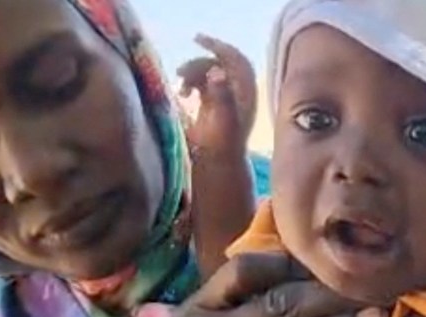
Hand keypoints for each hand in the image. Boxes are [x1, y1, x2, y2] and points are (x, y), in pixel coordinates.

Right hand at [178, 34, 256, 159]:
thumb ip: (221, 96)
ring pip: (208, 73)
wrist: (219, 166)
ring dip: (192, 74)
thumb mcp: (223, 120)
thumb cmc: (222, 146)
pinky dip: (191, 84)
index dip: (219, 46)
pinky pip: (202, 84)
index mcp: (245, 92)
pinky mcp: (213, 106)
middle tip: (180, 73)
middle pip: (219, 64)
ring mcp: (226, 99)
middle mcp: (238, 93)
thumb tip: (216, 71)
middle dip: (198, 64)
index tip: (197, 40)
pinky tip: (183, 94)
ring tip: (182, 89)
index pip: (236, 60)